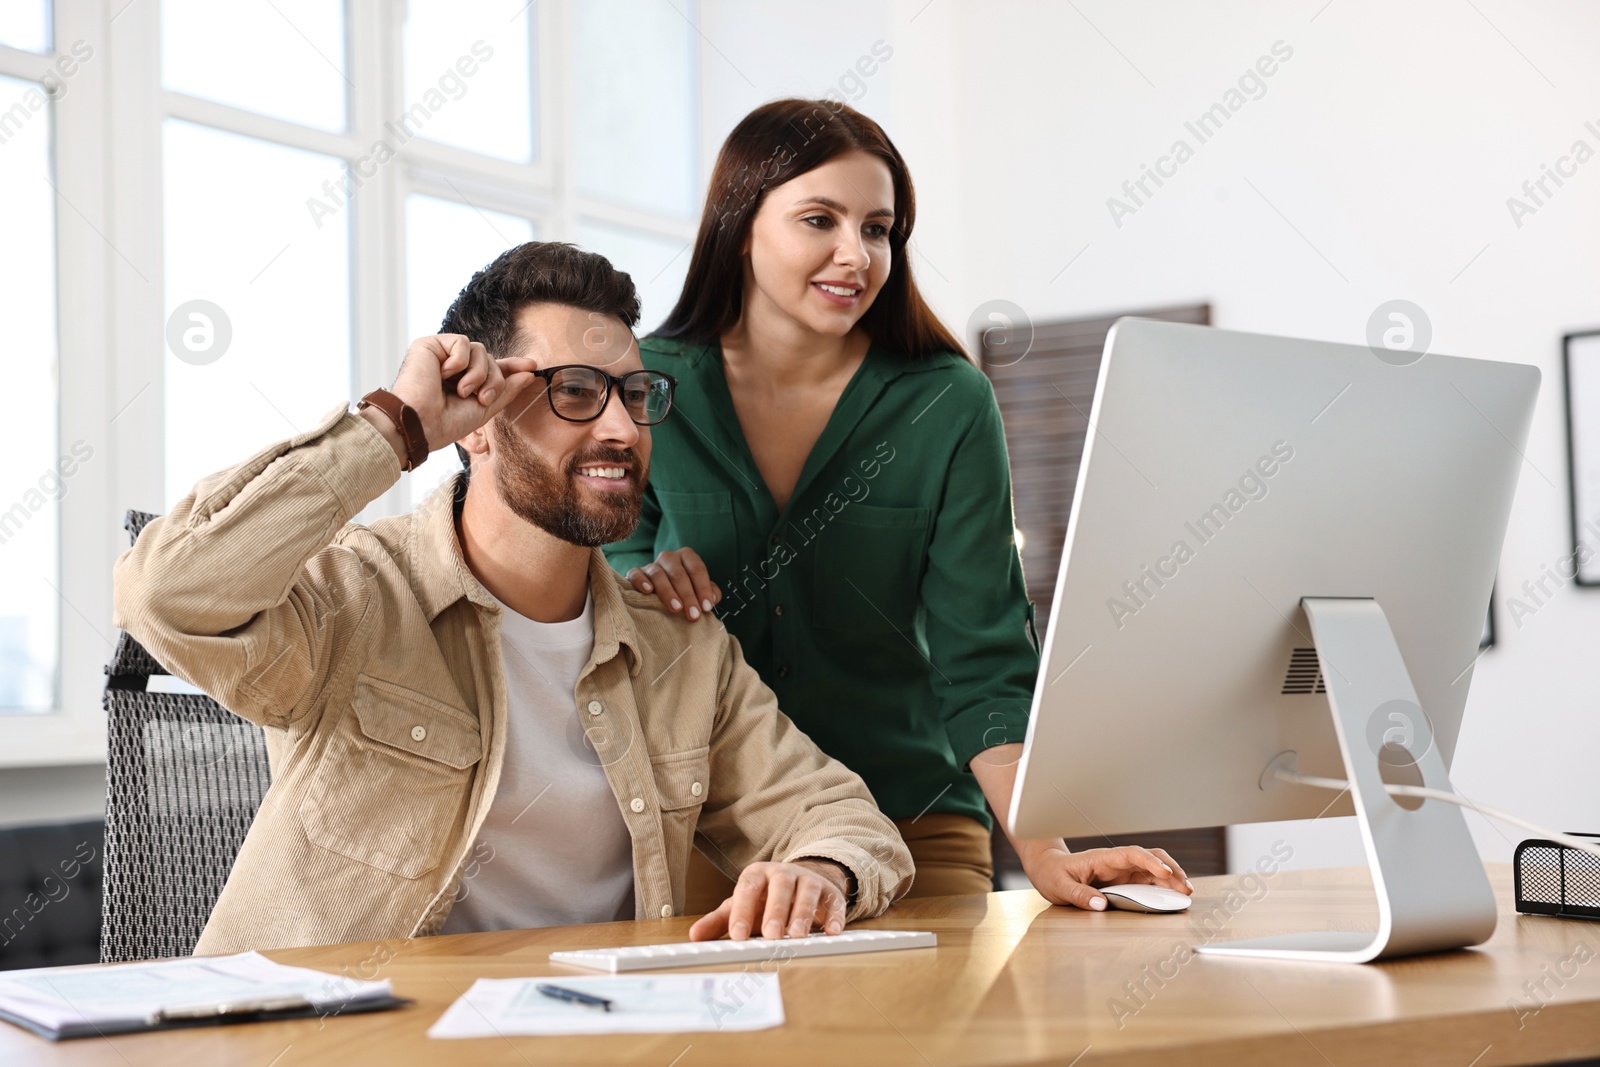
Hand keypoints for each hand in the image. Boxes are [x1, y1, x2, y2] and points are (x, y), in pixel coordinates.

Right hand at [388, 334, 541, 456]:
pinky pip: (462, 342)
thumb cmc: (446, 423)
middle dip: (494, 379)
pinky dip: (460, 361)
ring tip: (462, 391)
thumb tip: (528, 373)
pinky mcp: (429, 346)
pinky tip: (444, 374)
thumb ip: (506, 390)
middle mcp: (453, 368)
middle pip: (490, 360)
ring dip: (478, 373)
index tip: (532, 366)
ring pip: (480, 350)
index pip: (492, 368)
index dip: (512, 366)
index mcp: (463, 382)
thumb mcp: (485, 408)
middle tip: (482, 398)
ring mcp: (441, 356)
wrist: (421, 424)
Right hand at [626, 547, 720, 620]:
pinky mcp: (635, 572)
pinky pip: (636, 574)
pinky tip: (648, 591)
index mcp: (686, 556)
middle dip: (688, 595)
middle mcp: (669, 557)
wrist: (658, 592)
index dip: (703, 588)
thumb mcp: (699, 589)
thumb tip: (712, 599)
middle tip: (693, 614)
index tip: (706, 608)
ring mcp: (651, 564)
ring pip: (658, 574)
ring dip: (668, 592)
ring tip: (676, 608)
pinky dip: (641, 581)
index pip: (697, 569)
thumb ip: (710, 593)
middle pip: (679, 573)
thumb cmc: (684, 591)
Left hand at [688, 860, 849, 940]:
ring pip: (808, 891)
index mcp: (758, 875)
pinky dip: (835, 916)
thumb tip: (694, 936)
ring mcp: (809, 881)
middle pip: (780, 886)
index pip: (748, 889)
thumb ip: (720, 921)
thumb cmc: (766, 899)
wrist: (801, 884)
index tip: (739, 935)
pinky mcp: (830, 893)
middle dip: (776, 911)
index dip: (743, 910)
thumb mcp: (743, 905)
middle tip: (771, 935)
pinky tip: (832, 932)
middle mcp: (783, 874)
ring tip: (797, 936)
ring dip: (803, 913)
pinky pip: (834, 902)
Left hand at [1018, 842, 1192, 910]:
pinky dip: (1163, 887)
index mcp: (1102, 858)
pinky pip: (1148, 880)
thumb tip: (1101, 905)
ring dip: (1171, 878)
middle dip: (1171, 870)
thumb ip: (1079, 895)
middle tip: (1186, 888)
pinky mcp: (1124, 880)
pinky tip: (1174, 896)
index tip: (1165, 873)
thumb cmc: (1053, 875)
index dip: (1150, 862)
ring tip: (1186, 894)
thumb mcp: (1060, 887)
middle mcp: (1116, 862)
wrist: (1049, 869)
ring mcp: (1122, 870)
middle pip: (1150, 858)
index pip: (1132, 854)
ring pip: (1153, 869)